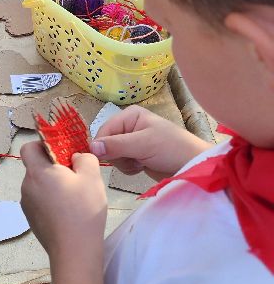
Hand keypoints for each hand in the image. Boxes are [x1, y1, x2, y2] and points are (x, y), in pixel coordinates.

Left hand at [20, 140, 106, 257]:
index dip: (43, 145)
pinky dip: (51, 201)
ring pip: (39, 185)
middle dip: (53, 167)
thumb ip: (85, 158)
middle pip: (35, 167)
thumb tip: (76, 157)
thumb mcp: (92, 176)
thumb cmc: (83, 210)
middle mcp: (27, 186)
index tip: (62, 153)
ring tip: (74, 196)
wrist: (74, 251)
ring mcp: (27, 204)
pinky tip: (68, 212)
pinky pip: (40, 201)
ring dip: (53, 185)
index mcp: (37, 172)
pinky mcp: (32, 220)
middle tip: (75, 175)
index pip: (28, 147)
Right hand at [90, 106, 212, 179]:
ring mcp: (133, 142)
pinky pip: (122, 163)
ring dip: (125, 163)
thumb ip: (116, 145)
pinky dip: (130, 168)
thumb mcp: (142, 144)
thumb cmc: (171, 148)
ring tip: (141, 162)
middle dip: (117, 155)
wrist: (193, 166)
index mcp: (130, 115)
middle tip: (134, 158)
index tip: (110, 158)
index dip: (103, 146)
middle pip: (106, 144)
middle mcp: (129, 126)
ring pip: (113, 156)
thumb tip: (91, 147)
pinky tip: (142, 166)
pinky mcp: (137, 155)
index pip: (104, 131)